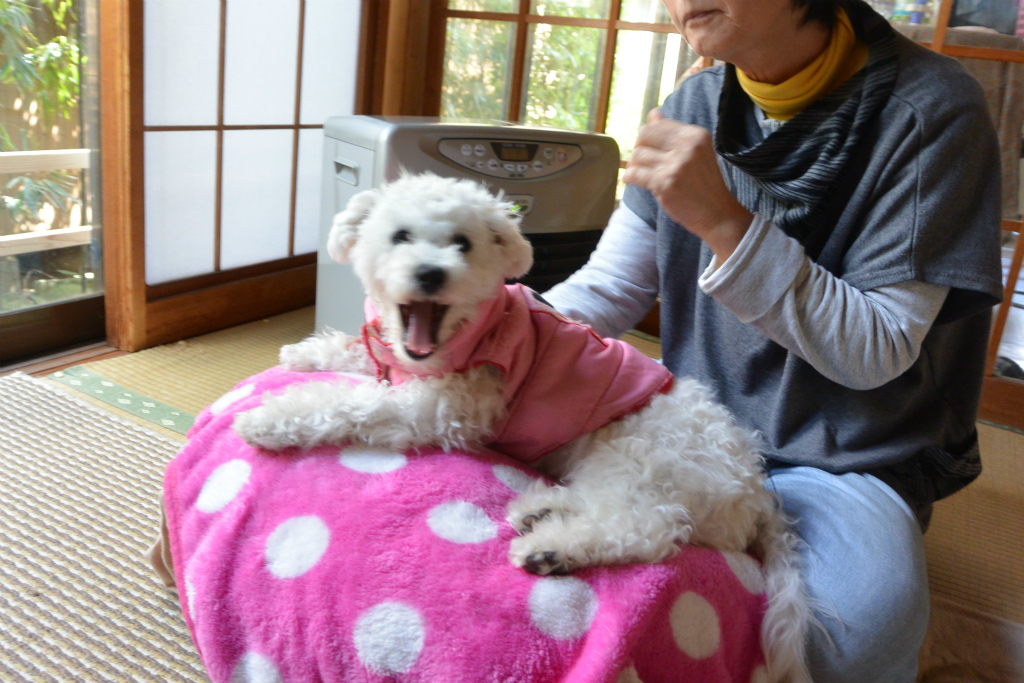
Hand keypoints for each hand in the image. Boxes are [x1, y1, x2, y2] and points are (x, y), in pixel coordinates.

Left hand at [624, 108, 752, 261]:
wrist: (718, 213)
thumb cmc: (704, 184)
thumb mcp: (694, 152)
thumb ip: (672, 133)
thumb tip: (654, 113)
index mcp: (695, 135)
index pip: (657, 125)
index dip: (647, 138)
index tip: (650, 151)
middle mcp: (687, 146)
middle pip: (644, 136)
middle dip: (639, 149)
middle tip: (643, 163)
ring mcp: (676, 165)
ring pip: (638, 155)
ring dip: (634, 165)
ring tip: (641, 174)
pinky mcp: (665, 184)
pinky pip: (635, 173)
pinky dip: (630, 178)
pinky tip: (633, 181)